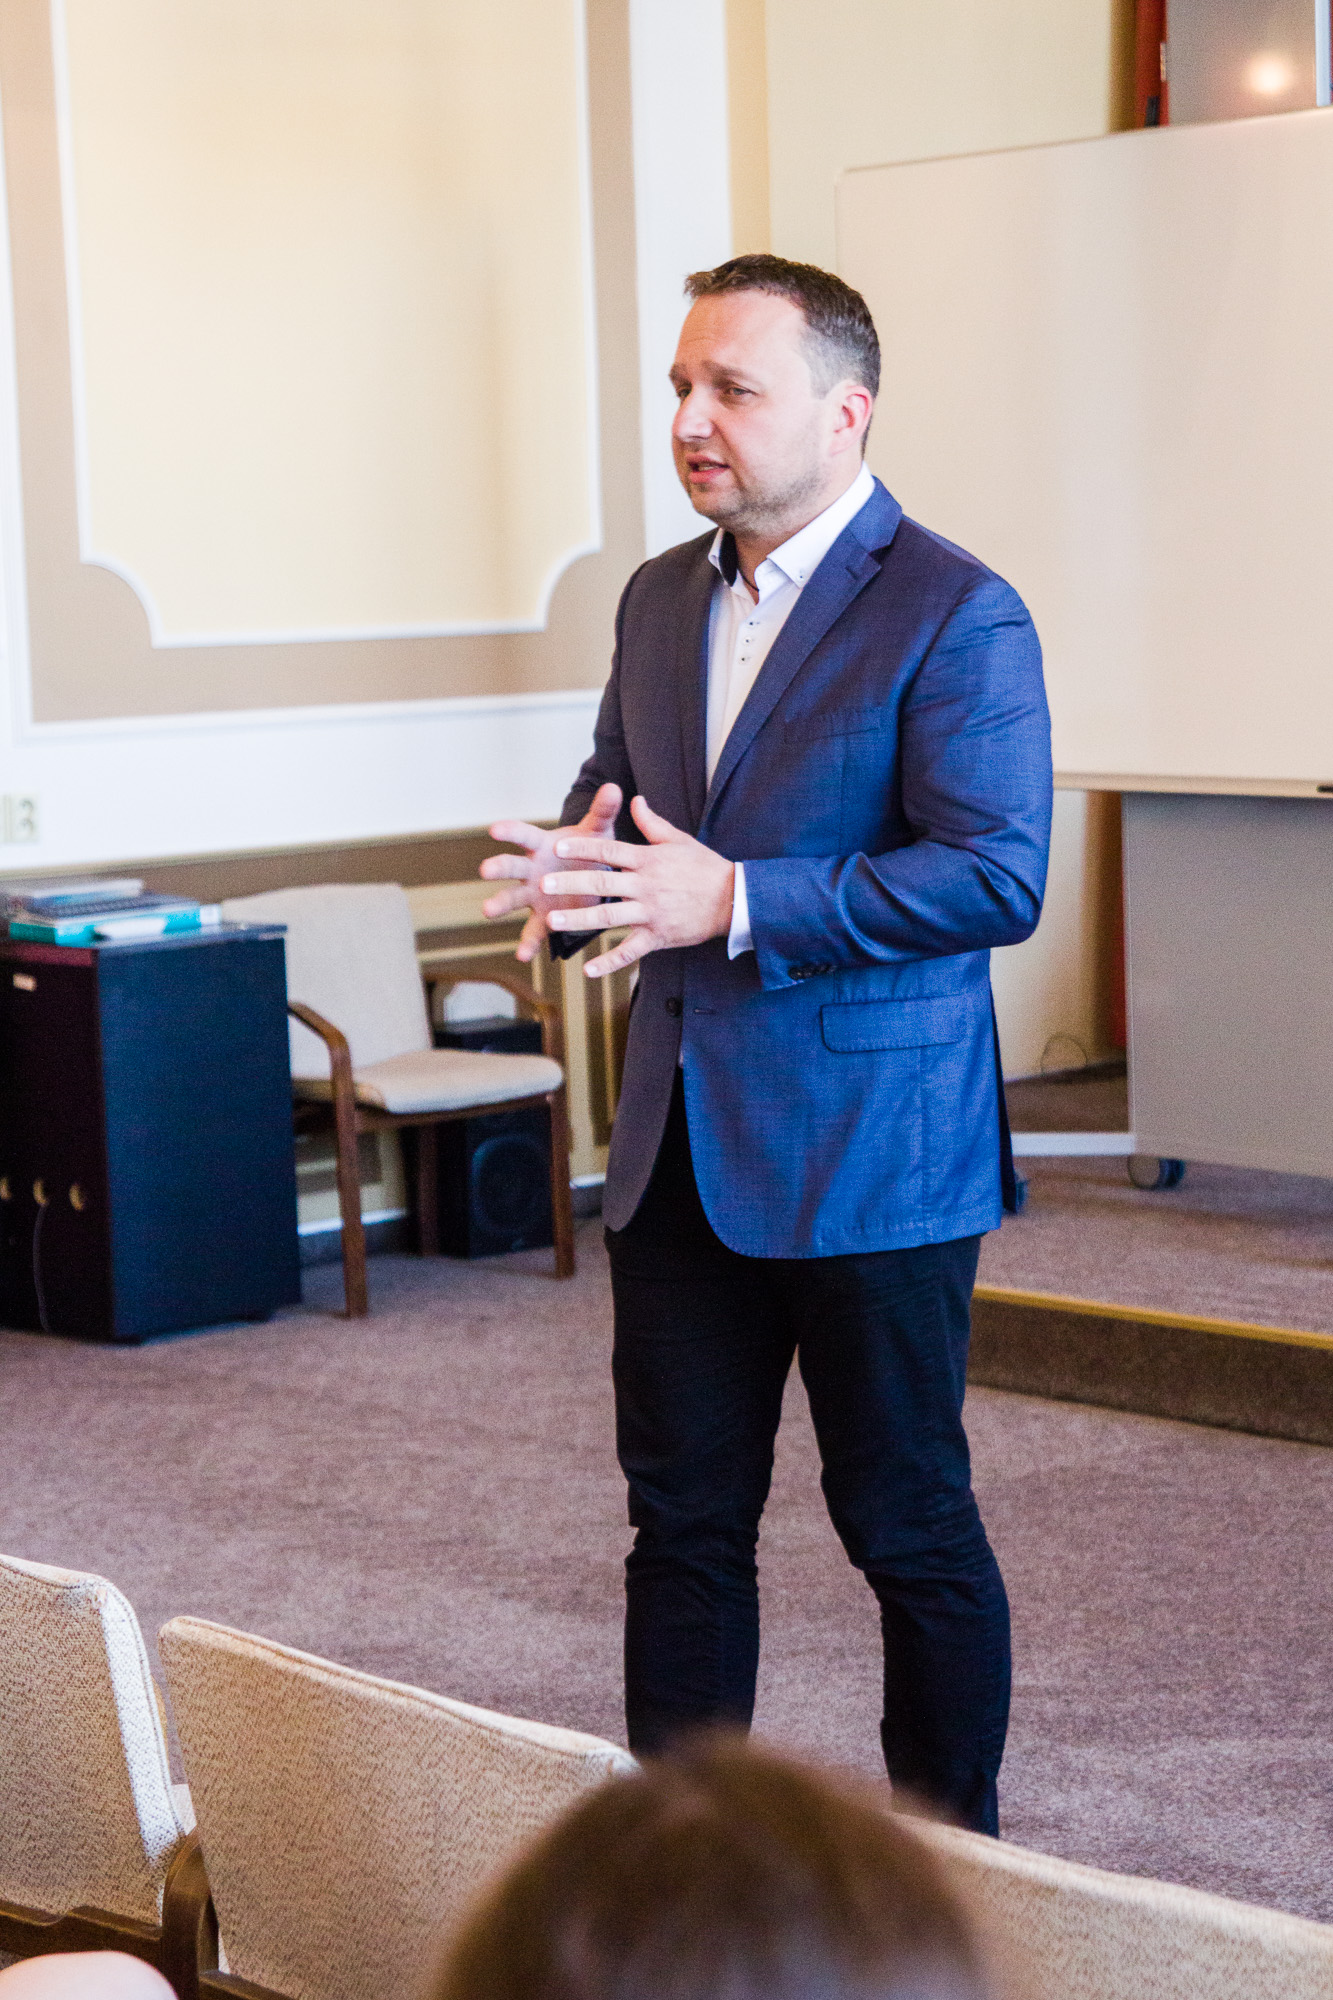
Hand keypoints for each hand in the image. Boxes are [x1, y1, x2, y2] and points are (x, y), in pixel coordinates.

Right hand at [480, 782, 623, 963]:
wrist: (596, 878)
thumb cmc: (591, 851)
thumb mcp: (598, 833)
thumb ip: (603, 813)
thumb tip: (614, 788)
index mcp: (543, 845)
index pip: (523, 835)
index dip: (510, 831)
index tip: (495, 828)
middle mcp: (532, 869)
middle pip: (511, 866)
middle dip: (498, 867)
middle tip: (485, 869)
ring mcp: (533, 895)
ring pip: (512, 898)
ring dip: (500, 903)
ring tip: (488, 910)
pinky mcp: (543, 918)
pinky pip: (533, 931)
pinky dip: (527, 943)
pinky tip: (522, 955)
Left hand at [542, 794, 734, 977]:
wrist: (734, 899)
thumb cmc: (704, 868)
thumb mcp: (679, 840)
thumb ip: (652, 823)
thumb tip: (634, 799)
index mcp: (648, 860)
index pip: (610, 849)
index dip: (583, 847)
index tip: (558, 845)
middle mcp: (646, 886)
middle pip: (603, 882)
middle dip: (571, 883)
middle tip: (544, 885)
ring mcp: (651, 913)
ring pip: (610, 917)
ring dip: (579, 919)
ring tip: (552, 921)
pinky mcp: (658, 937)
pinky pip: (630, 952)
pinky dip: (610, 962)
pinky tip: (588, 969)